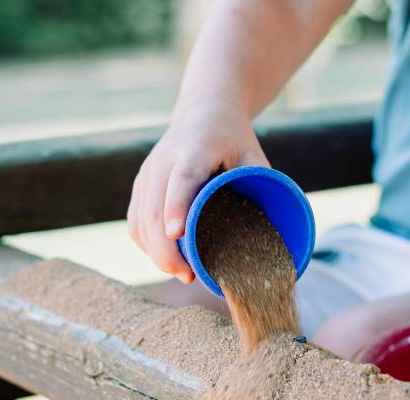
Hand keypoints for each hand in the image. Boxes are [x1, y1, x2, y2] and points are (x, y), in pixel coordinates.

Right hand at [127, 104, 268, 282]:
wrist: (203, 113)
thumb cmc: (234, 140)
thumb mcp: (253, 156)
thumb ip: (262, 188)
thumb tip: (274, 235)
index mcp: (195, 149)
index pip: (181, 180)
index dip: (176, 207)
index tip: (177, 234)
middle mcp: (163, 160)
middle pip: (154, 209)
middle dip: (165, 248)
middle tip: (187, 275)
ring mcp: (147, 174)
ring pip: (140, 220)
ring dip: (155, 252)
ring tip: (181, 273)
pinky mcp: (140, 186)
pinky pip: (135, 222)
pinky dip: (146, 245)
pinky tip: (164, 259)